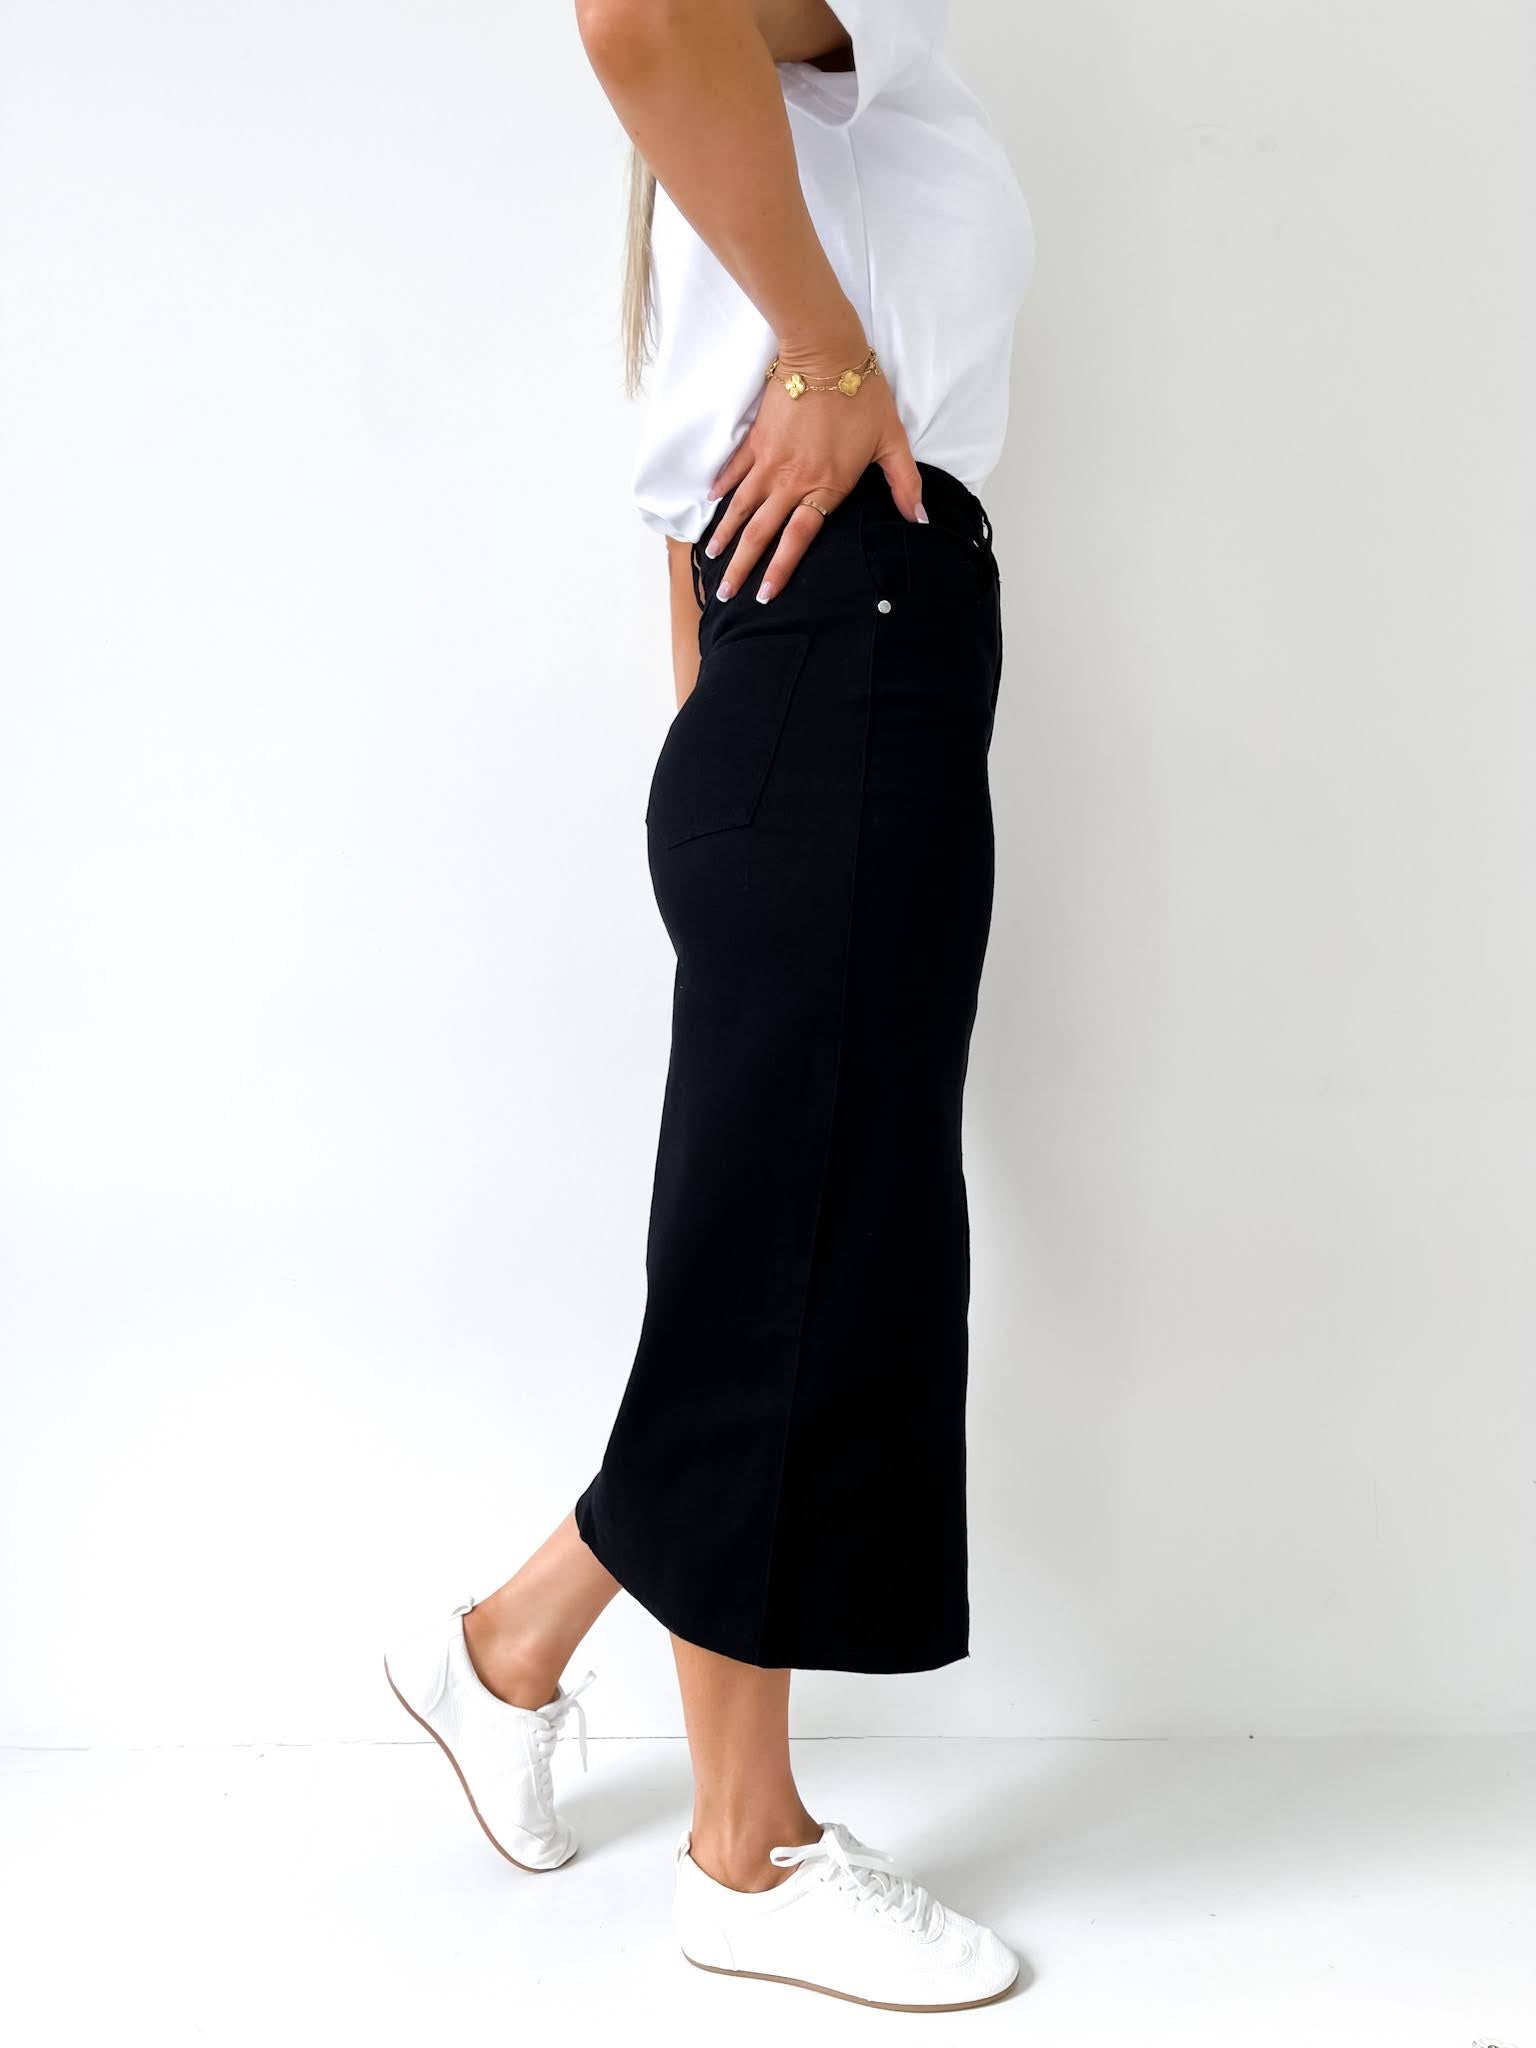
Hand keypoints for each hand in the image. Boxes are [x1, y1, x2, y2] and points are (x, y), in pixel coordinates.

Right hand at [703, 331, 926, 603]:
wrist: (826, 354)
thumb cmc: (863, 397)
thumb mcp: (892, 442)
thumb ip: (904, 484)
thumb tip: (920, 518)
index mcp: (824, 488)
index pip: (797, 540)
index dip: (779, 570)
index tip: (765, 594)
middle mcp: (791, 482)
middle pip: (760, 532)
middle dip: (742, 566)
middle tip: (725, 592)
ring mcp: (769, 461)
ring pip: (740, 507)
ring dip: (725, 535)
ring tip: (712, 558)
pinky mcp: (757, 439)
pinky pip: (734, 470)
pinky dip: (722, 487)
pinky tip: (712, 503)